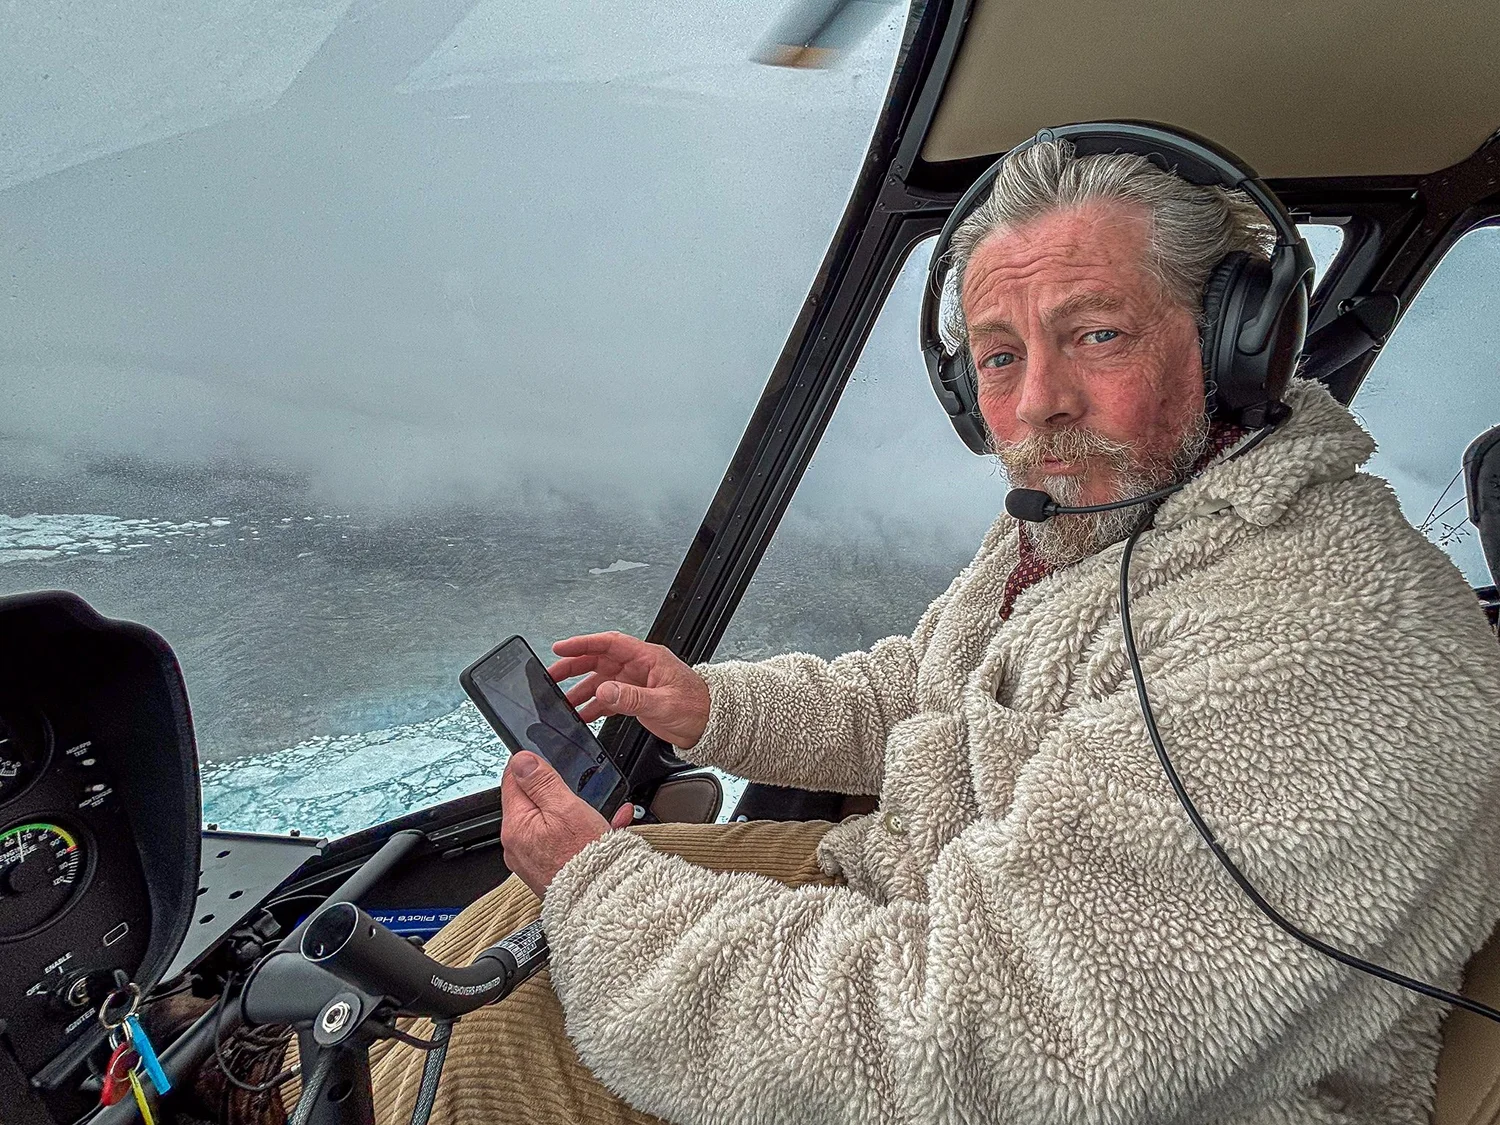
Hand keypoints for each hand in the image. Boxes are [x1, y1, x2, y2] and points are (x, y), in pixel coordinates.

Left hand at [500, 752, 634, 898]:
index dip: (532, 767)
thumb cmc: (585, 860)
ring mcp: (532, 861)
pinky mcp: (549, 872)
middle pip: (532, 803)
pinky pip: (563, 844)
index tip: (550, 764)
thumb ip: (541, 781)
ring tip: (599, 814)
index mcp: (515, 826)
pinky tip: (604, 830)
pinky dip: (581, 834)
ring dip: (574, 814)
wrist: (602, 904)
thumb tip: (521, 760)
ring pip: (551, 823)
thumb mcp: (566, 808)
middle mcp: (517, 846)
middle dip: (557, 793)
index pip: (512, 780)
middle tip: (580, 794)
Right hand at [548, 632, 710, 749]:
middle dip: (573, 667)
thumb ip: (631, 698)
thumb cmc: (698, 707)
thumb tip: (603, 690)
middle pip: (598, 660)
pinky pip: (608, 699)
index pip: (609, 643)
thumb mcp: (664, 703)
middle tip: (551, 677)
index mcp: (648, 658)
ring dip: (580, 691)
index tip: (561, 648)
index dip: (583, 643)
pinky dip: (593, 706)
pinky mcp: (636, 699)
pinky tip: (582, 715)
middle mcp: (639, 667)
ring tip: (561, 702)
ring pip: (600, 681)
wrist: (713, 724)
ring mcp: (636, 682)